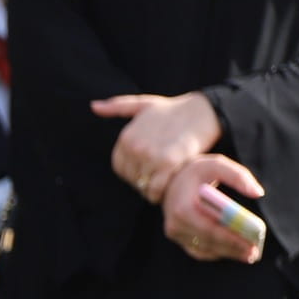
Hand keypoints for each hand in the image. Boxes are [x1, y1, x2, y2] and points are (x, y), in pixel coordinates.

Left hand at [90, 92, 221, 203]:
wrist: (205, 110)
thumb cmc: (174, 109)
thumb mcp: (143, 104)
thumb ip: (118, 106)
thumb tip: (93, 106)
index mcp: (126, 137)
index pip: (121, 169)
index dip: (135, 173)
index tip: (149, 171)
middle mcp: (134, 147)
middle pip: (133, 179)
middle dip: (145, 181)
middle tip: (160, 179)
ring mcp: (150, 155)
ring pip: (144, 186)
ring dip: (154, 190)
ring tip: (167, 183)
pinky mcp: (168, 163)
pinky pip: (157, 189)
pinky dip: (162, 193)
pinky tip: (172, 186)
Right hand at [162, 153, 265, 264]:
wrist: (171, 180)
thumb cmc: (198, 172)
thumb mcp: (218, 165)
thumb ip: (239, 177)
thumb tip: (258, 193)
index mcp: (183, 208)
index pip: (210, 229)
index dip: (232, 239)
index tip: (252, 244)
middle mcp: (175, 224)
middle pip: (209, 242)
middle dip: (233, 248)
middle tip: (254, 253)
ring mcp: (175, 233)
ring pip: (205, 249)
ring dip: (228, 253)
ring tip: (249, 254)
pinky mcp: (178, 238)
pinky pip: (199, 251)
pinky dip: (217, 252)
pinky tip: (234, 252)